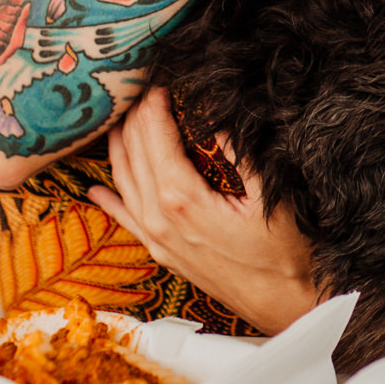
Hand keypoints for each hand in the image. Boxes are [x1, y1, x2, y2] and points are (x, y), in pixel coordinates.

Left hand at [91, 87, 319, 335]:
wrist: (288, 305)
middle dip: (135, 115)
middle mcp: (158, 219)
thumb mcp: (270, 193)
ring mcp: (157, 239)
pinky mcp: (163, 253)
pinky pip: (125, 220)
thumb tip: (213, 112)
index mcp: (181, 199)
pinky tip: (97, 188)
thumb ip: (238, 151)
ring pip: (122, 182)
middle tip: (145, 87)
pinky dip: (109, 199)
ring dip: (120, 146)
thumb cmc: (286, 252)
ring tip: (123, 117)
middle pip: (132, 153)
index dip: (154, 101)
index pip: (153, 135)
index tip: (162, 78)